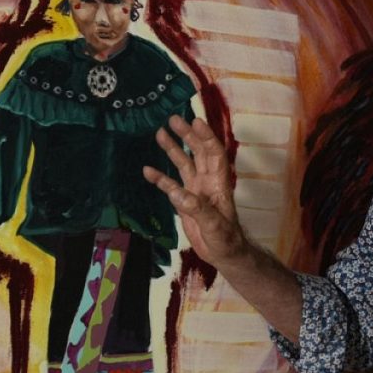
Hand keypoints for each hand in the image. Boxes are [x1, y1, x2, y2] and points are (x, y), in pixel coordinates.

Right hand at [143, 115, 248, 265]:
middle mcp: (207, 181)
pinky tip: (147, 169)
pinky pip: (170, 185)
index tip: (196, 121)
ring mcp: (195, 189)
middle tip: (173, 118)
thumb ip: (197, 208)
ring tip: (159, 132)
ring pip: (183, 164)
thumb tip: (176, 193)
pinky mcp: (184, 201)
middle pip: (197, 152)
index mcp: (219, 182)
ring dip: (173, 149)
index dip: (206, 137)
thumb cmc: (226, 239)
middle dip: (187, 135)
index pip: (214, 154)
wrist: (223, 254)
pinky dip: (160, 177)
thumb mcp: (214, 225)